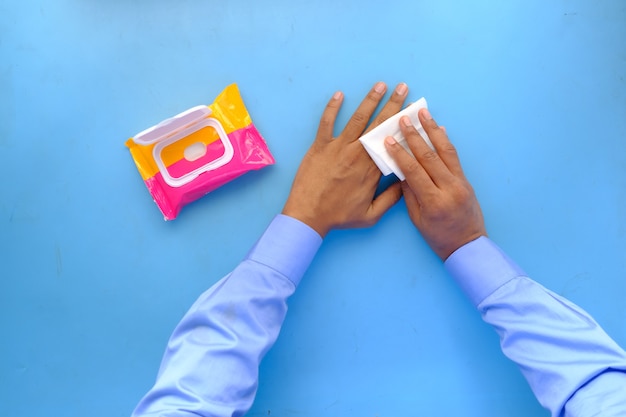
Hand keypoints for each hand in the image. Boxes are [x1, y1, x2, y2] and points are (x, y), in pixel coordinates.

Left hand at [282, 82, 407, 237]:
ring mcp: (338, 148)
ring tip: (381, 85)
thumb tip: (406, 183)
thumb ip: (391, 200)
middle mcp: (357, 154)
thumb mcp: (371, 216)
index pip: (393, 142)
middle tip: (404, 88)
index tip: (414, 112)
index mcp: (372, 170)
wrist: (308, 216)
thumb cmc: (338, 217)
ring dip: (370, 100)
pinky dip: (332, 108)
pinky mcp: (320, 147)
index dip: (404, 126)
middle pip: (379, 125)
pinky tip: (339, 94)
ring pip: (357, 119)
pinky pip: (326, 123)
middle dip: (393, 105)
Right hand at [384, 108, 486, 259]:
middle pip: (429, 157)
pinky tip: (439, 129)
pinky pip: (454, 157)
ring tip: (423, 113)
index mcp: (433, 201)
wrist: (468, 246)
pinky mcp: (466, 180)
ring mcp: (460, 183)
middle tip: (404, 119)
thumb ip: (410, 193)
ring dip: (432, 130)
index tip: (389, 140)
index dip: (400, 154)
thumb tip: (402, 170)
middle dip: (414, 136)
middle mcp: (449, 188)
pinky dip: (446, 141)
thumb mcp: (417, 219)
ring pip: (445, 151)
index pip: (414, 171)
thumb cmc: (438, 237)